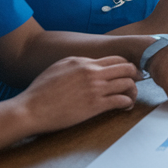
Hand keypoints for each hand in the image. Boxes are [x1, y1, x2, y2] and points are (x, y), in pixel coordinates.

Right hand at [12, 56, 138, 134]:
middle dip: (135, 74)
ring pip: (128, 83)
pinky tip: (125, 107)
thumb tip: (90, 65)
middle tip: (138, 81)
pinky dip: (127, 103)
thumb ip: (77, 64)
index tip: (130, 72)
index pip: (115, 58)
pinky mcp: (95, 105)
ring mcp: (94, 88)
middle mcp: (91, 72)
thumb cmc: (40, 91)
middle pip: (127, 67)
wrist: (30, 109)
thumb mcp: (58, 68)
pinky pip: (121, 100)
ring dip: (133, 90)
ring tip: (131, 96)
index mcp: (82, 61)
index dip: (126, 65)